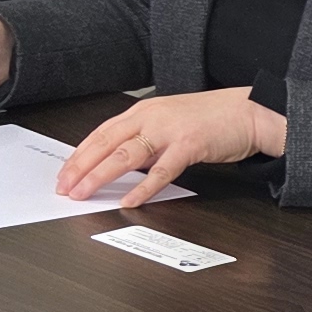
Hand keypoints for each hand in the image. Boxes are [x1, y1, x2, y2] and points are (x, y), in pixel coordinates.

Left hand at [53, 87, 283, 205]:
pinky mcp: (189, 145)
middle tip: (63, 187)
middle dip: (80, 167)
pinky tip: (129, 199)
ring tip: (83, 193)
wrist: (248, 112)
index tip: (64, 174)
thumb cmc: (209, 119)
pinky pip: (161, 170)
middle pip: (105, 143)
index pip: (101, 133)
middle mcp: (150, 117)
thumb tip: (118, 165)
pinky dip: (143, 187)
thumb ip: (144, 141)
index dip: (79, 155)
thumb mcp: (168, 124)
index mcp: (143, 112)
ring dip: (100, 176)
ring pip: (125, 155)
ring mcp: (169, 130)